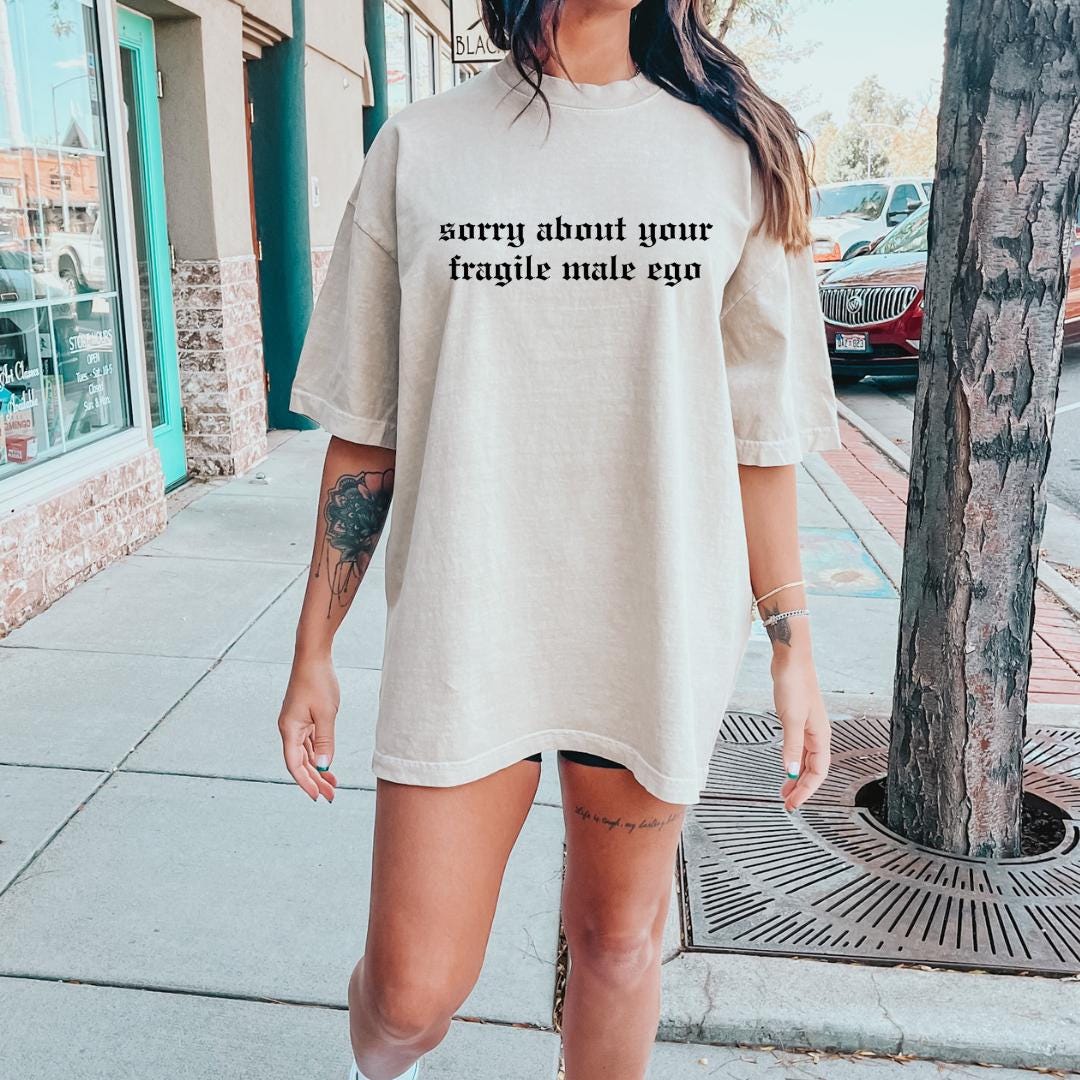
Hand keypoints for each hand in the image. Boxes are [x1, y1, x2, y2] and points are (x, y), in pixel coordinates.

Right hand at [277, 649, 339, 801]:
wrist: (312, 657)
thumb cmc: (318, 682)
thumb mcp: (326, 714)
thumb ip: (325, 742)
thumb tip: (322, 767)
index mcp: (289, 729)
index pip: (294, 765)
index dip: (305, 783)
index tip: (318, 796)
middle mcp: (289, 729)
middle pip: (299, 762)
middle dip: (314, 780)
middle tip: (331, 796)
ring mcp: (295, 724)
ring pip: (305, 754)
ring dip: (317, 770)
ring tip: (333, 784)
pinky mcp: (303, 718)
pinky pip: (309, 743)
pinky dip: (317, 755)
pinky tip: (327, 765)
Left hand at [771, 652, 830, 811]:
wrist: (790, 659)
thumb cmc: (794, 683)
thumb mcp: (790, 718)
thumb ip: (791, 746)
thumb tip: (791, 771)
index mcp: (820, 735)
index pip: (818, 772)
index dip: (807, 790)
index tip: (794, 804)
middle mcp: (817, 733)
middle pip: (813, 768)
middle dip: (802, 787)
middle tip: (788, 802)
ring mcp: (808, 726)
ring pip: (806, 758)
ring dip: (796, 775)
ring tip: (785, 789)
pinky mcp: (798, 718)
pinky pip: (799, 747)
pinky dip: (793, 759)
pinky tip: (786, 762)